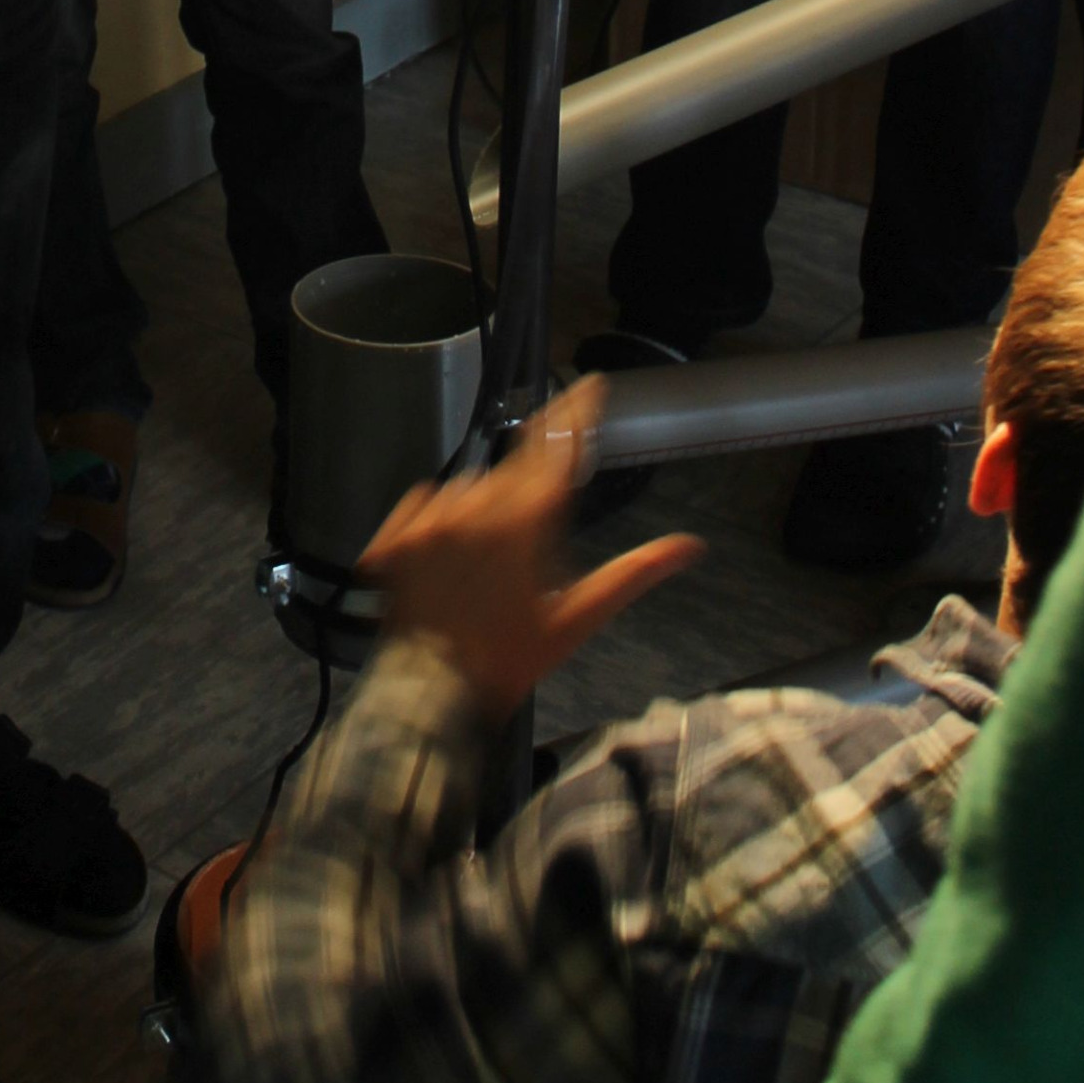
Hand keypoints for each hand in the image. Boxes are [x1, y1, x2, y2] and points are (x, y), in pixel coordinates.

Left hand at [360, 380, 699, 719]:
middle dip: (525, 497)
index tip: (590, 386)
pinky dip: (438, 521)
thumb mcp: (576, 619)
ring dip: (482, 513)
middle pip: (513, 474)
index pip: (558, 449)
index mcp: (524, 522)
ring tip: (483, 572)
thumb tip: (688, 546)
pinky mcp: (396, 534)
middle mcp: (476, 507)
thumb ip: (633, 573)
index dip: (577, 414)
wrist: (433, 696)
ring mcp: (431, 519)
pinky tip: (447, 563)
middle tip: (525, 549)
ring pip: (470, 490)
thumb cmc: (509, 660)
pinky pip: (424, 503)